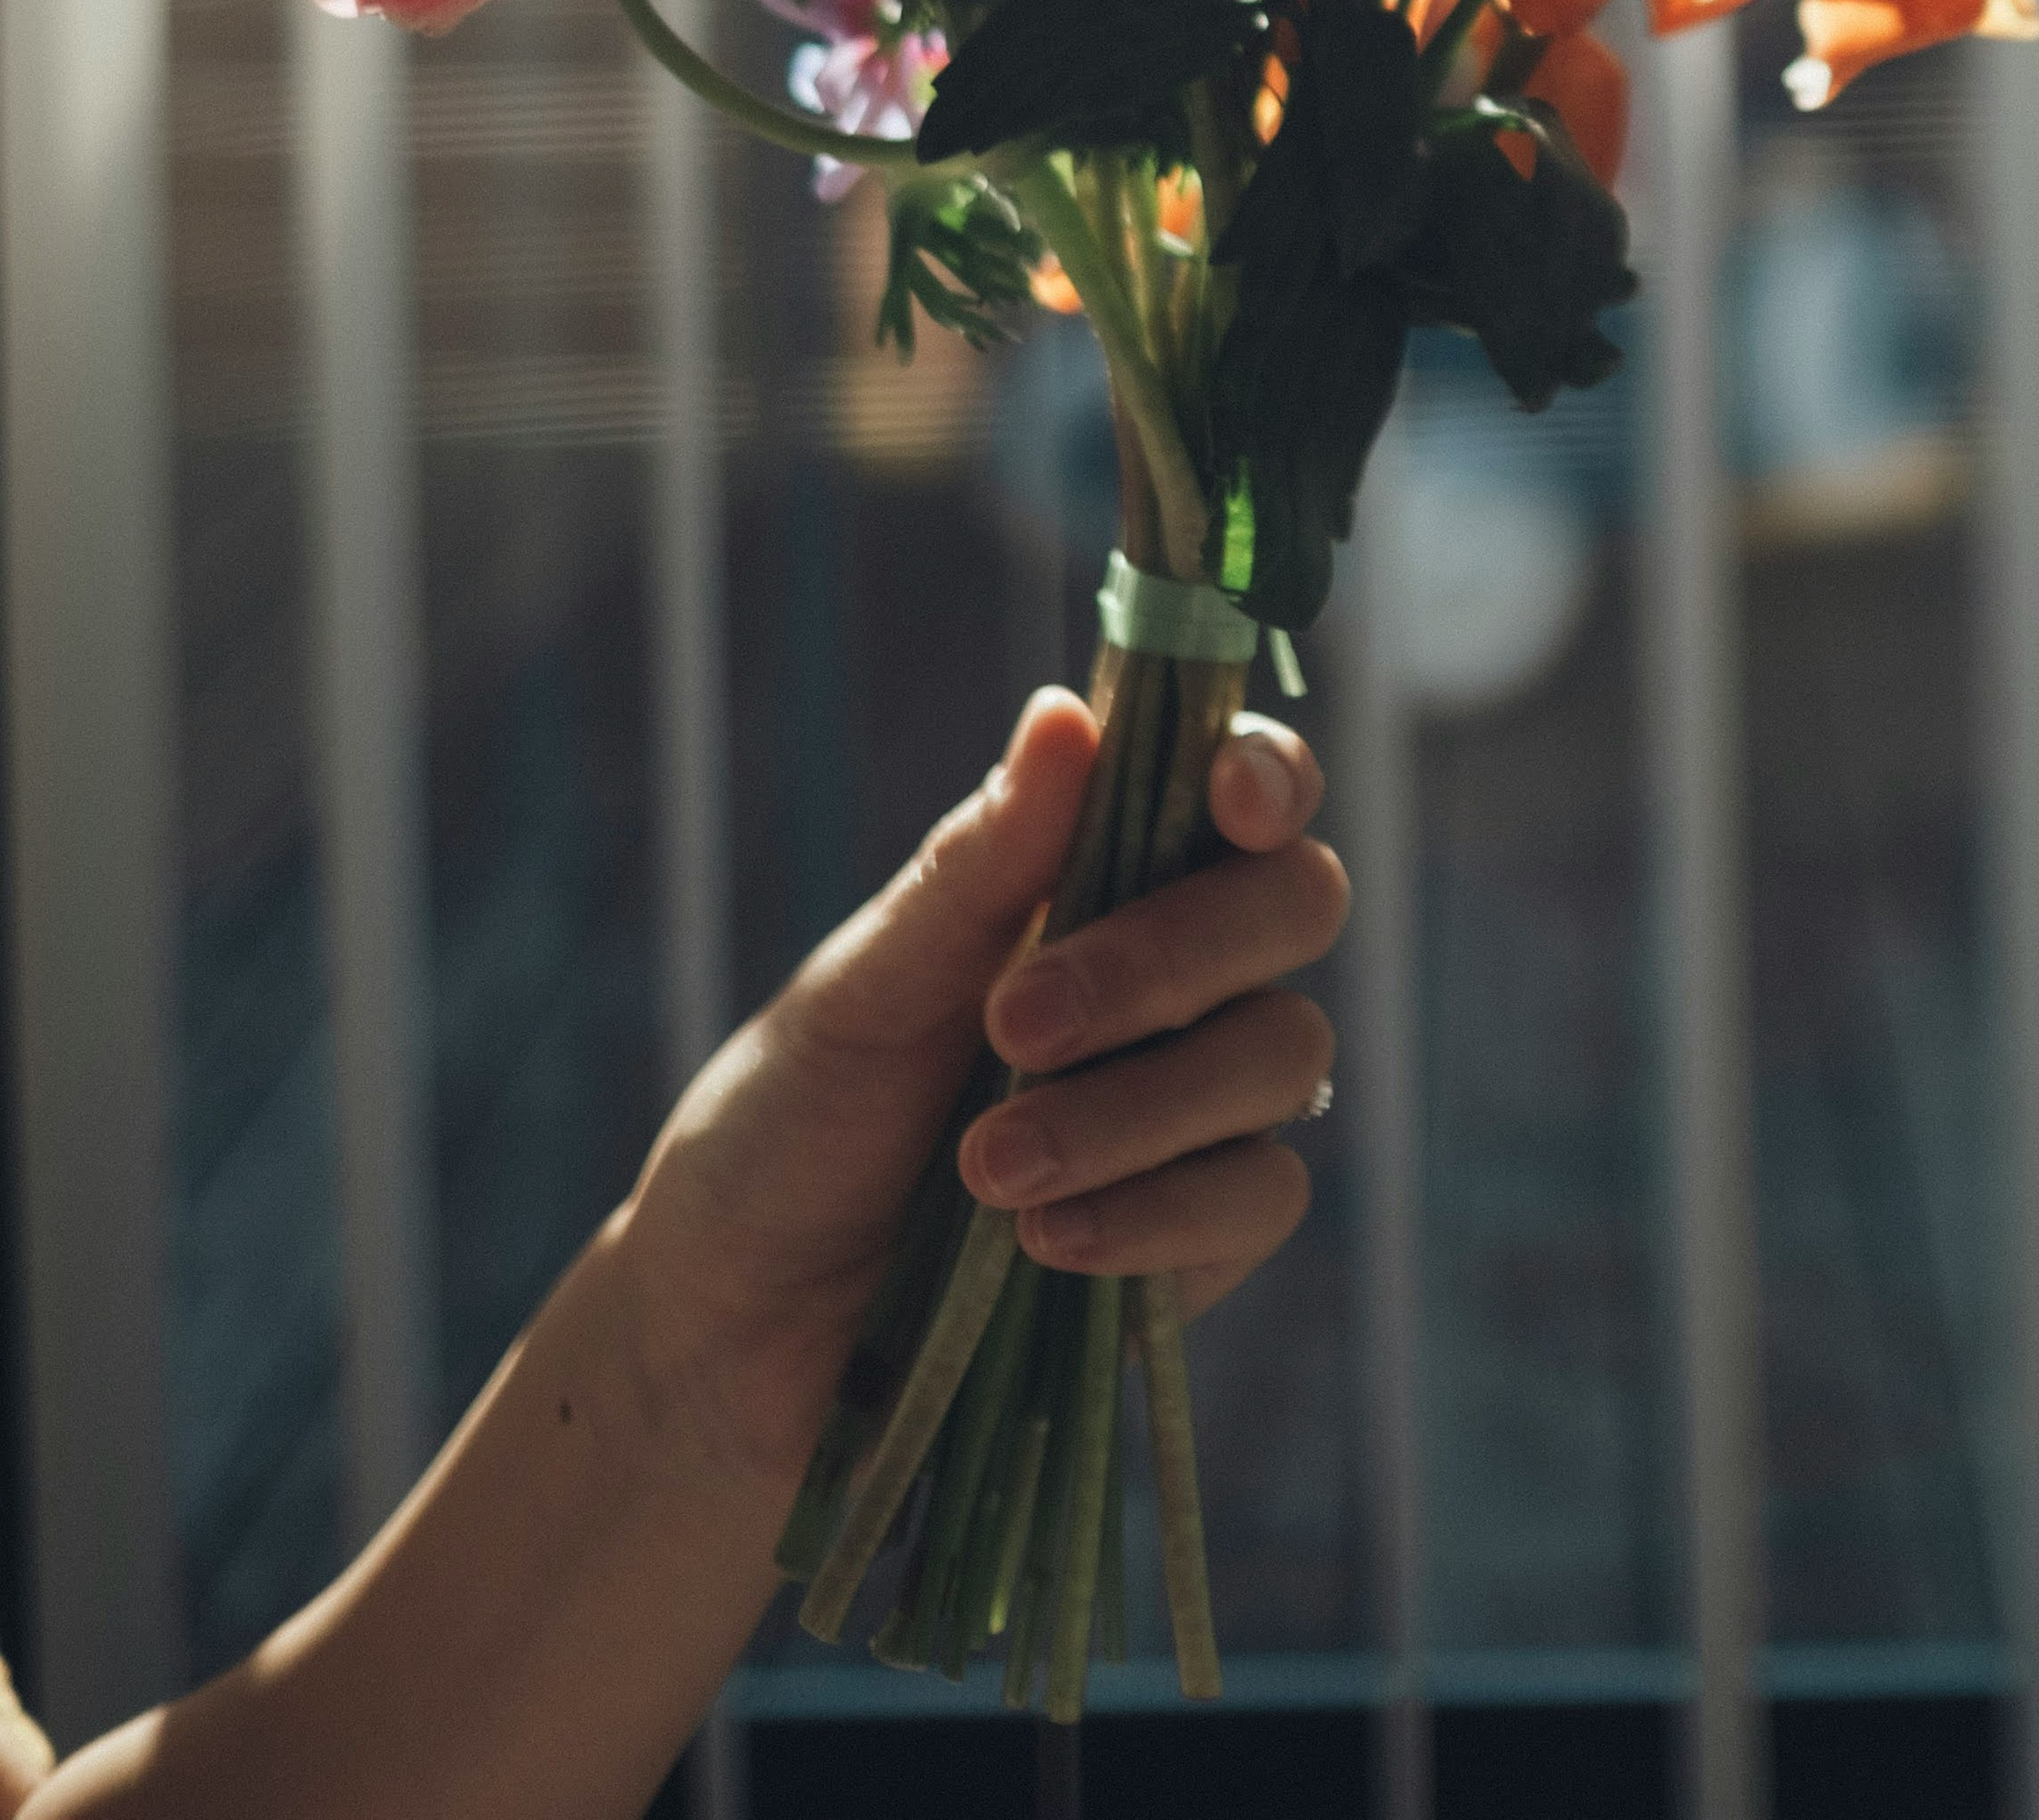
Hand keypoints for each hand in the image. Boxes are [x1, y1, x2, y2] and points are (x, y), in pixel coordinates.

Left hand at [615, 690, 1346, 1487]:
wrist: (744, 1326)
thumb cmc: (795, 1121)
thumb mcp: (865, 987)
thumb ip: (979, 864)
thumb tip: (1064, 712)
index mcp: (1099, 872)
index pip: (1241, 788)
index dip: (1268, 774)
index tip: (1228, 802)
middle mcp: (1179, 972)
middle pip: (1294, 906)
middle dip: (1169, 956)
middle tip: (1016, 1022)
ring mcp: (1203, 1103)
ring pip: (1283, 1054)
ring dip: (1135, 1107)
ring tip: (985, 1167)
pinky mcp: (1207, 1234)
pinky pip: (1259, 1196)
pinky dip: (1156, 1213)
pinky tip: (1047, 1238)